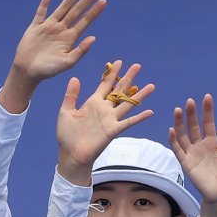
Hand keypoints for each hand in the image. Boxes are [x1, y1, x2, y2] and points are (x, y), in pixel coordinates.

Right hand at [1, 0, 105, 112]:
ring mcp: (48, 27)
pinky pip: (40, 14)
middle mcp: (61, 30)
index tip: (103, 1)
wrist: (28, 72)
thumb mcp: (67, 63)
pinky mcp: (35, 27)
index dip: (94, 12)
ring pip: (62, 7)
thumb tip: (94, 38)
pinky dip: (43, 6)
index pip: (84, 22)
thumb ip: (80, 51)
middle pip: (76, 11)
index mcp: (70, 38)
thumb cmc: (49, 70)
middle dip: (86, 0)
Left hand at [55, 61, 154, 184]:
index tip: (119, 62)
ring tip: (151, 86)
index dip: (112, 74)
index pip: (105, 85)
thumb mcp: (66, 112)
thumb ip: (71, 95)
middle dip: (129, 78)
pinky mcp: (112, 131)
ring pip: (128, 104)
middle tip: (138, 66)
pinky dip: (139, 117)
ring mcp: (110, 120)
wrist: (71, 154)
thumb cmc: (67, 135)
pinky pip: (128, 123)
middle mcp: (104, 109)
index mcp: (92, 103)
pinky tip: (150, 112)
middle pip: (119, 90)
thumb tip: (75, 78)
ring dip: (139, 95)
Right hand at [169, 94, 216, 216]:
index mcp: (213, 142)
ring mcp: (192, 154)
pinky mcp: (186, 163)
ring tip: (178, 110)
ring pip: (183, 135)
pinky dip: (173, 139)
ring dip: (180, 123)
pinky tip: (172, 129)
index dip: (207, 111)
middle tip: (190, 101)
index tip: (207, 97)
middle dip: (192, 114)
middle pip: (193, 126)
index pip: (208, 123)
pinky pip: (177, 149)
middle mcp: (201, 146)